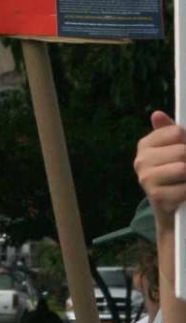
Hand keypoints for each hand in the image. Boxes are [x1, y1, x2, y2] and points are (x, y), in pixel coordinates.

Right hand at [134, 111, 185, 230]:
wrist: (171, 208)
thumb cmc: (175, 174)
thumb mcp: (174, 150)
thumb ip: (169, 132)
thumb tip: (157, 114)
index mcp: (146, 145)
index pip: (176, 133)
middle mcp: (141, 160)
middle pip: (182, 151)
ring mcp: (146, 178)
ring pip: (183, 169)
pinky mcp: (155, 196)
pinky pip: (184, 189)